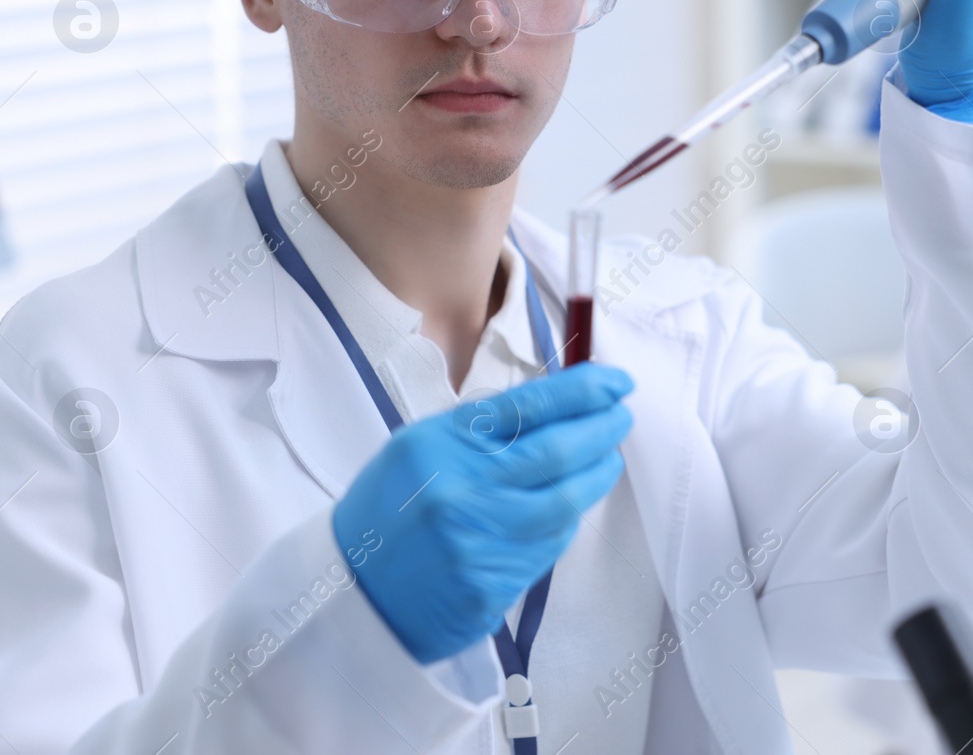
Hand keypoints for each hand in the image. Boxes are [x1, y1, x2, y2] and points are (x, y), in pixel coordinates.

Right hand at [332, 362, 634, 663]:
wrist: (350, 590)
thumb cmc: (390, 509)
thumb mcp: (420, 447)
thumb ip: (482, 428)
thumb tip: (558, 403)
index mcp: (441, 442)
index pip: (529, 404)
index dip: (583, 390)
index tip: (615, 382)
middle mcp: (460, 488)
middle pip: (557, 451)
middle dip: (602, 430)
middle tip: (622, 417)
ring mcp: (477, 539)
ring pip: (564, 501)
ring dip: (596, 476)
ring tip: (607, 460)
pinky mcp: (490, 583)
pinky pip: (548, 546)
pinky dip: (566, 520)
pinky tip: (570, 506)